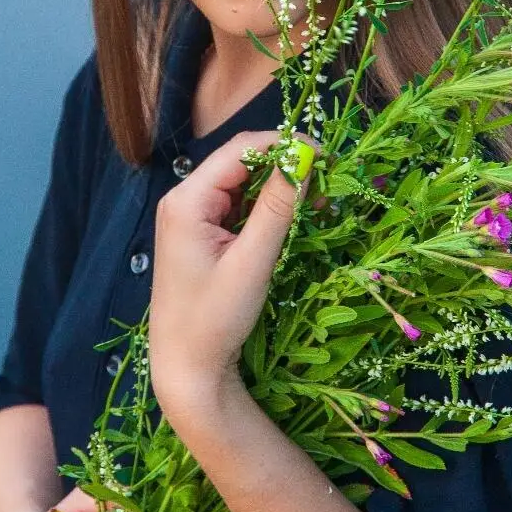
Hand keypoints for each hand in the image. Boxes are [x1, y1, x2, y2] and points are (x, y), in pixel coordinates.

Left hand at [149, 131, 316, 413]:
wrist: (186, 367)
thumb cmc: (214, 318)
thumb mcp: (252, 261)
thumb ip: (277, 207)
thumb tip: (303, 157)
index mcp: (187, 200)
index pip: (240, 150)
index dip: (283, 144)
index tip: (326, 156)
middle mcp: (184, 200)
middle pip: (240, 162)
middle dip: (284, 164)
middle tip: (327, 181)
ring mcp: (191, 217)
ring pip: (242, 183)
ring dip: (278, 185)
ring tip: (317, 200)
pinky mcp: (202, 234)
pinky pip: (238, 206)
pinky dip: (266, 206)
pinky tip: (293, 215)